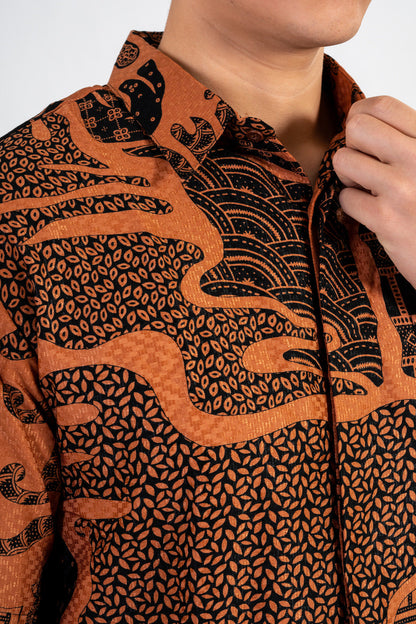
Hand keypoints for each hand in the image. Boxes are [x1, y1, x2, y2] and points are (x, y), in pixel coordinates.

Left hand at [332, 95, 415, 288]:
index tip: (363, 133)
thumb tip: (363, 117)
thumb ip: (408, 141)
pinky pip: (345, 198)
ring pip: (343, 160)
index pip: (381, 106)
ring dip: (350, 177)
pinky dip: (353, 206)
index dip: (361, 115)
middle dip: (353, 146)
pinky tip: (373, 212)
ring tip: (370, 189)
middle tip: (366, 165)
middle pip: (356, 127)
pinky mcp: (386, 220)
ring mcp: (401, 189)